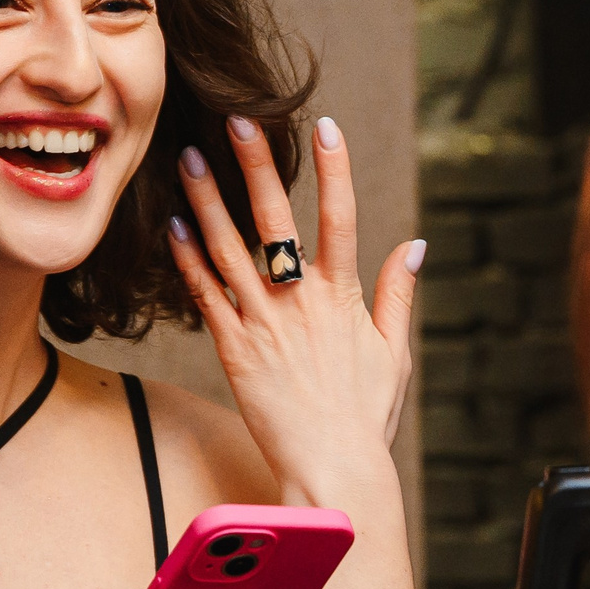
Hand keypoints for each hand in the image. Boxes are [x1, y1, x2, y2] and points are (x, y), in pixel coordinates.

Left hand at [169, 114, 422, 500]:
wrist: (331, 468)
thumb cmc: (366, 416)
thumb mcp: (393, 352)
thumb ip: (397, 295)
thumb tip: (415, 246)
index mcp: (343, 299)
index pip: (341, 219)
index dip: (335, 170)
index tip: (327, 126)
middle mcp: (300, 303)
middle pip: (276, 220)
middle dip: (257, 166)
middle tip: (237, 120)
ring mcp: (263, 324)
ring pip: (230, 249)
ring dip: (209, 200)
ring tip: (190, 157)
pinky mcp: (233, 349)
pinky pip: (206, 294)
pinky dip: (189, 258)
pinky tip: (174, 224)